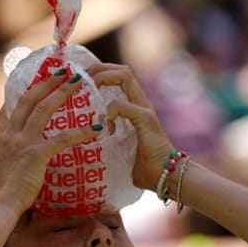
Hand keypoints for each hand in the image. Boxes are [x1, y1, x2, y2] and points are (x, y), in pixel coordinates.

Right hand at [0, 73, 101, 213]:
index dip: (18, 95)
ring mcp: (21, 143)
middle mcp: (9, 136)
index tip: (30, 85)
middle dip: (45, 82)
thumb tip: (10, 169)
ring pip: (43, 109)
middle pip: (27, 100)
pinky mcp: (35, 155)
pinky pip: (62, 139)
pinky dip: (80, 132)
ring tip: (77, 80)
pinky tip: (96, 128)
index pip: (6, 111)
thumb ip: (5, 166)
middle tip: (62, 70)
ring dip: (61, 92)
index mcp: (0, 141)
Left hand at [88, 64, 175, 190]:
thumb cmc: (143, 168)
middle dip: (99, 69)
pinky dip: (109, 112)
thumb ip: (108, 139)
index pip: (120, 76)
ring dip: (103, 78)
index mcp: (135, 107)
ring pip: (124, 76)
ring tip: (91, 91)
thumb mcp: (119, 148)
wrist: (165, 177)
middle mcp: (141, 103)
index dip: (101, 72)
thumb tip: (87, 144)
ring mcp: (144, 108)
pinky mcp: (146, 118)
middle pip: (122, 70)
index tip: (82, 81)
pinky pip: (122, 104)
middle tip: (83, 80)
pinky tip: (107, 129)